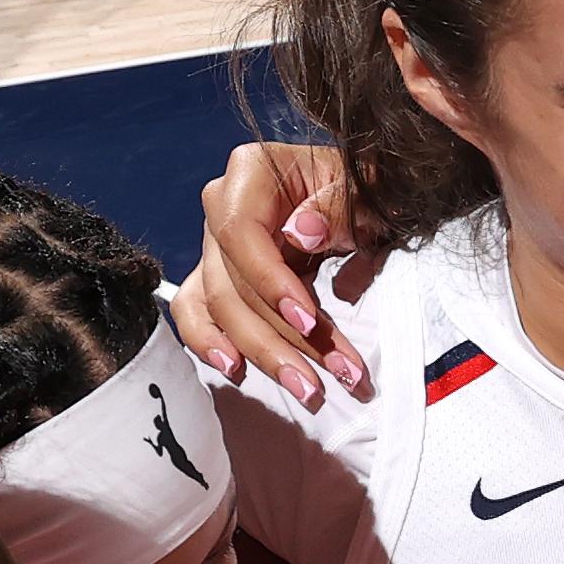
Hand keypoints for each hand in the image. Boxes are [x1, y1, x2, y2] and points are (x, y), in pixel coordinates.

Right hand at [177, 136, 380, 401]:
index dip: (270, 281)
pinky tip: (236, 370)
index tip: (308, 321)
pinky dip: (210, 342)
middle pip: (234, 282)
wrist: (359, 195)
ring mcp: (216, 245)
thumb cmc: (362, 187)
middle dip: (284, 337)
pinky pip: (197, 312)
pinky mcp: (218, 276)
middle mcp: (222, 207)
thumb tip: (301, 233)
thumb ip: (337, 207)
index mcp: (251, 174)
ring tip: (308, 389)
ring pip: (222, 308)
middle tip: (332, 376)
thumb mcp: (365, 188)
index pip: (241, 232)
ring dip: (264, 353)